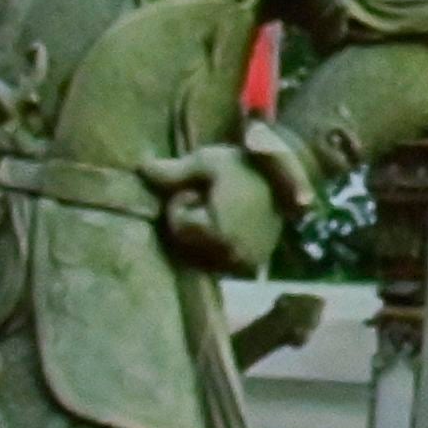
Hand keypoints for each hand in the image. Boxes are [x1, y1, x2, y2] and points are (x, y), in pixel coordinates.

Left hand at [146, 139, 285, 273]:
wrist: (288, 178)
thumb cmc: (244, 166)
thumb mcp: (207, 162)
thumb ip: (173, 172)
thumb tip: (140, 169)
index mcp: (220, 232)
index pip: (178, 227)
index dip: (183, 203)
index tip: (200, 189)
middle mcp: (232, 256)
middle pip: (188, 246)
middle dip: (191, 221)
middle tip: (210, 200)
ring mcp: (244, 263)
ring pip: (203, 256)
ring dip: (203, 234)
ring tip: (221, 210)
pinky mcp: (253, 265)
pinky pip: (220, 262)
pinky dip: (218, 245)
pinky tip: (230, 224)